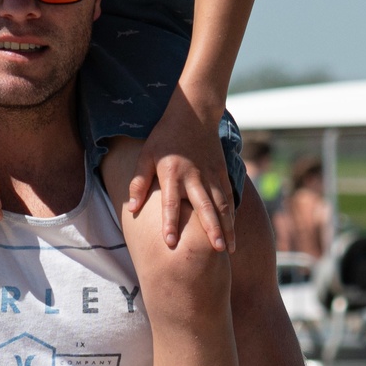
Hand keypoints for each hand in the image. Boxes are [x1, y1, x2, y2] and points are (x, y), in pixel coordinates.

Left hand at [128, 88, 234, 252]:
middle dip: (212, 229)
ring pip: (222, 205)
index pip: (170, 202)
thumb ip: (139, 182)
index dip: (170, 223)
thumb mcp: (146, 155)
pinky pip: (228, 196)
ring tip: (230, 249)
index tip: (170, 243)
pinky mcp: (221, 172)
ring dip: (227, 227)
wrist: (193, 114)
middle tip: (217, 251)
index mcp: (172, 174)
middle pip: (204, 206)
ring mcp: (211, 175)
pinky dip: (232, 214)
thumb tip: (131, 208)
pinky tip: (233, 230)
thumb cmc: (165, 137)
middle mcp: (194, 176)